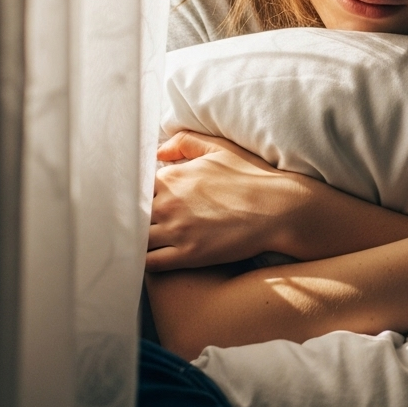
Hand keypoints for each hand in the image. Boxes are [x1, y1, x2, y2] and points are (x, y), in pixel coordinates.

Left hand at [146, 130, 312, 270]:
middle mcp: (168, 204)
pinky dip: (141, 261)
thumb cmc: (252, 177)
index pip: (134, 186)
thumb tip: (159, 151)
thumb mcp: (220, 149)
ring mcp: (176, 231)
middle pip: (130, 214)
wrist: (279, 209)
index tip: (137, 200)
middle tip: (131, 223)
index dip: (134, 194)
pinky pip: (149, 263)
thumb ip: (185, 143)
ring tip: (135, 242)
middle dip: (129, 218)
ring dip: (133, 240)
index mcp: (171, 177)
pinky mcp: (187, 256)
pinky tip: (143, 259)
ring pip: (135, 239)